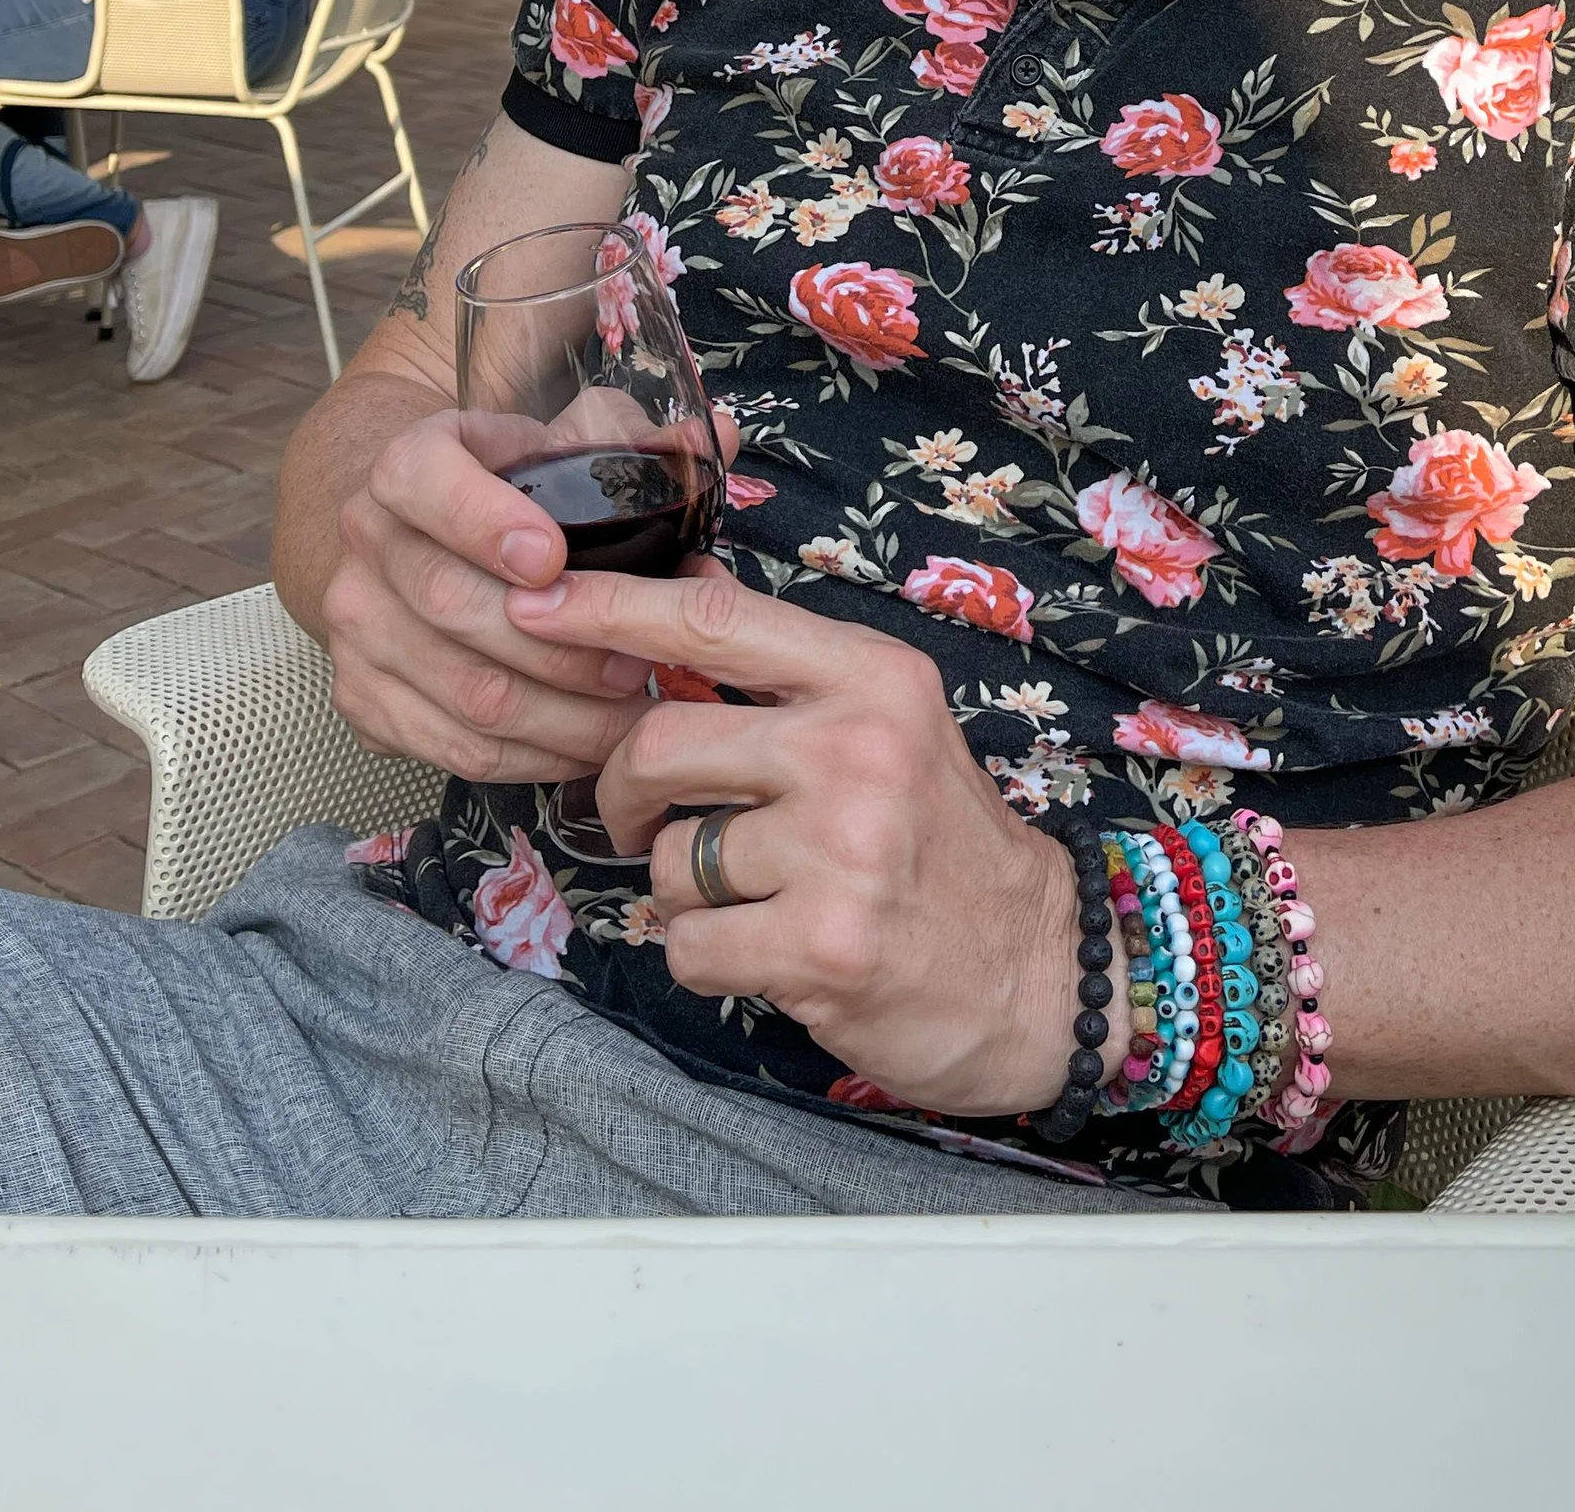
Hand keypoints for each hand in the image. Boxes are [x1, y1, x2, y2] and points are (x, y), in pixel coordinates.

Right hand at [319, 406, 655, 779]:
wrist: (419, 537)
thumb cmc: (511, 492)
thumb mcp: (561, 448)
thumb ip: (634, 442)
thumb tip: (717, 433)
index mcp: (408, 466)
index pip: (424, 482)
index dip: (483, 521)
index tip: (552, 556)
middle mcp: (366, 543)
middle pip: (452, 604)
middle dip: (560, 646)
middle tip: (639, 663)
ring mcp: (356, 628)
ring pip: (464, 691)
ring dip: (563, 715)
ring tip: (635, 714)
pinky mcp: (363, 701)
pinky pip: (456, 748)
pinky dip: (534, 756)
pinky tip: (590, 746)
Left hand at [510, 558, 1084, 1117]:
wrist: (1039, 971)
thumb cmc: (942, 846)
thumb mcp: (888, 726)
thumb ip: (787, 676)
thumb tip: (676, 603)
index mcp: (871, 677)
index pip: (713, 621)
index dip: (609, 609)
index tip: (536, 602)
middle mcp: (857, 747)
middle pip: (658, 743)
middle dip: (622, 793)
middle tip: (640, 822)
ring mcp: (842, 848)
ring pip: (669, 857)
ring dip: (682, 891)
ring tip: (750, 898)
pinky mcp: (822, 944)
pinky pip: (687, 945)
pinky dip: (704, 959)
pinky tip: (765, 954)